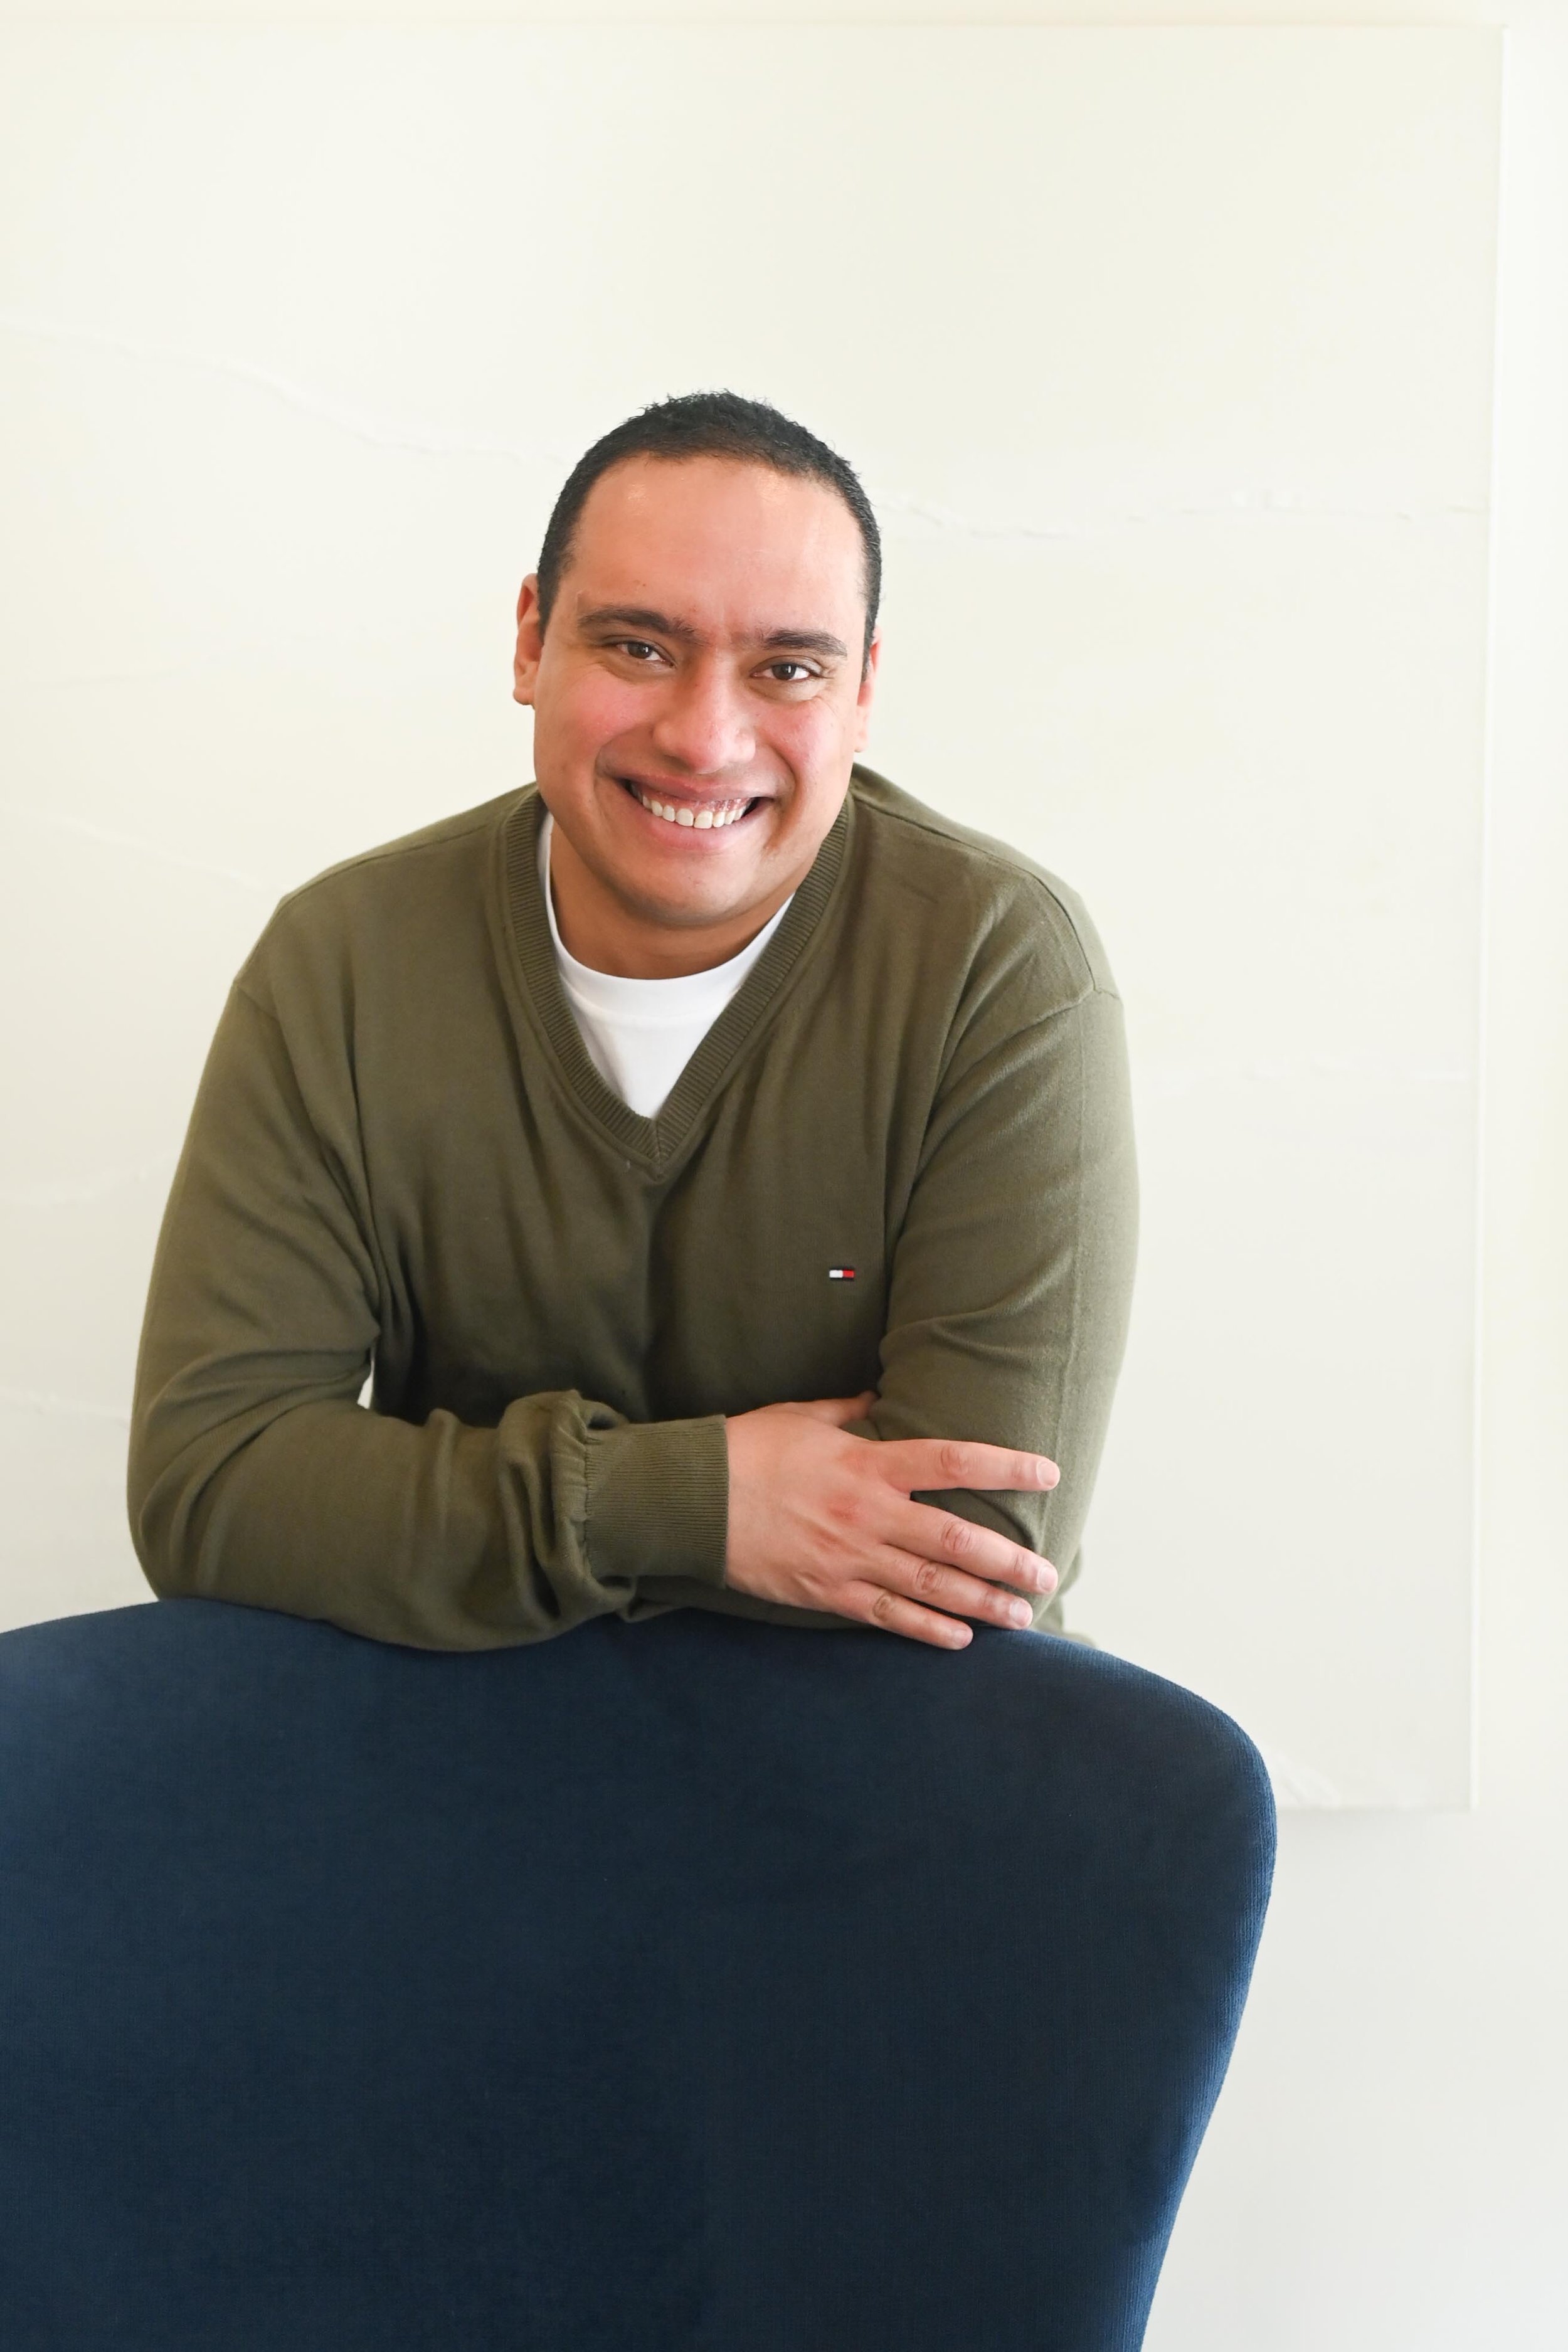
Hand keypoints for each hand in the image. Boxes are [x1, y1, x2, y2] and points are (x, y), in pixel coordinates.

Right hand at [723, 1391, 1059, 1649]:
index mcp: (867, 1463)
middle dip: (1007, 1559)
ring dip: (982, 1602)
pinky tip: (960, 1638)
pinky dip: (927, 1628)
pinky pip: (887, 1616)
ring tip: (1021, 1615)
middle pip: (955, 1539)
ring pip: (931, 1585)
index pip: (953, 1461)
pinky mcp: (827, 1592)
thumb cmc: (746, 1450)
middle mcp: (868, 1513)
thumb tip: (883, 1397)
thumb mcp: (803, 1415)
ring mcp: (849, 1558)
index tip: (1047, 1474)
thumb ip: (851, 1410)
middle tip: (1047, 1572)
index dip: (1005, 1467)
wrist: (691, 1500)